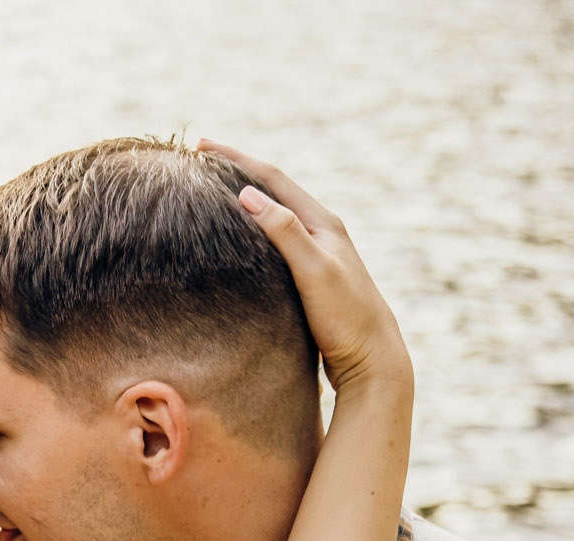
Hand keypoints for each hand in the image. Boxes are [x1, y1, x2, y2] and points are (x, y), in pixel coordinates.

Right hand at [198, 139, 411, 393]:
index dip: (236, 158)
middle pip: (273, 190)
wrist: (374, 362)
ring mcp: (318, 255)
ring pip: (274, 215)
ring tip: (214, 190)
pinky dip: (252, 230)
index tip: (200, 145)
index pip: (273, 178)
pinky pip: (275, 241)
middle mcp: (322, 233)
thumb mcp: (315, 272)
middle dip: (237, 171)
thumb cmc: (346, 318)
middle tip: (200, 160)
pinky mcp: (312, 278)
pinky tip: (239, 239)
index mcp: (323, 223)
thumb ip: (284, 232)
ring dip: (245, 198)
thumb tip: (247, 194)